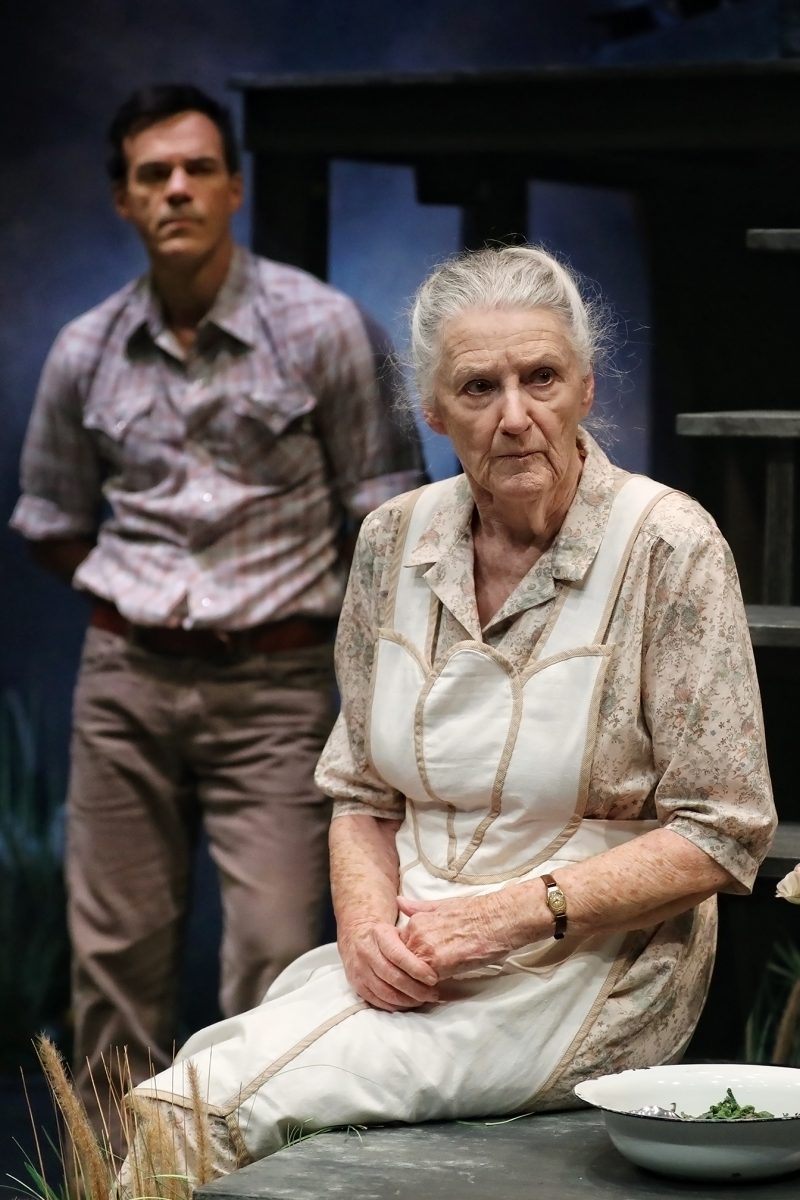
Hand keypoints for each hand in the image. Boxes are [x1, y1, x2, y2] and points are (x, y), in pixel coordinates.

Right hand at [338, 918, 439, 1011]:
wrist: (356, 936)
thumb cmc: (384, 934)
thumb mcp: (398, 929)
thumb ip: (413, 941)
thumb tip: (438, 958)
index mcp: (379, 935)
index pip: (399, 956)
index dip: (417, 969)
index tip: (434, 978)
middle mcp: (367, 952)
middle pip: (393, 977)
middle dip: (416, 989)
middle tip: (433, 994)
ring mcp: (360, 970)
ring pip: (385, 992)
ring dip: (407, 1000)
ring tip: (423, 1000)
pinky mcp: (357, 985)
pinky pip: (377, 1001)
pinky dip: (395, 1005)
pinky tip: (408, 1003)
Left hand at [397, 892, 517, 979]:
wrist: (497, 920)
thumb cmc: (475, 913)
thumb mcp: (442, 905)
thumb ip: (418, 908)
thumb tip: (399, 902)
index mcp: (416, 922)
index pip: (397, 947)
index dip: (405, 960)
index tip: (414, 967)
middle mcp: (416, 934)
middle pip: (400, 962)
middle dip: (407, 974)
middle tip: (419, 983)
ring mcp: (425, 949)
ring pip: (409, 974)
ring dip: (416, 983)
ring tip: (428, 989)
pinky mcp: (438, 965)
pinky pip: (423, 983)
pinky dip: (427, 989)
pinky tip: (437, 990)